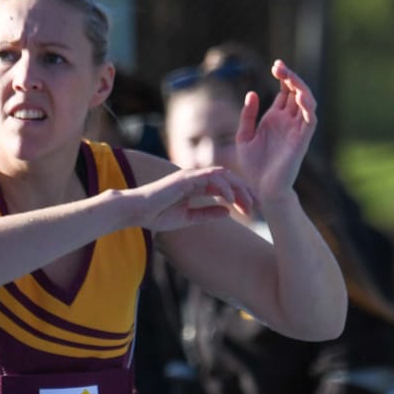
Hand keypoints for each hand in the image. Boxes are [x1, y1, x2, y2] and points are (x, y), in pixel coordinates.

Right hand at [120, 165, 258, 233]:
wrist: (136, 212)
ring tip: (248, 204)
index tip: (253, 209)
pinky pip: (210, 177)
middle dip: (245, 192)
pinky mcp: (186, 177)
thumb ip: (207, 214)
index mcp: (197, 187)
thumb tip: (228, 212)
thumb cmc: (156, 215)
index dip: (241, 196)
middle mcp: (196, 178)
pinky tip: (230, 200)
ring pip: (224, 175)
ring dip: (238, 189)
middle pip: (229, 179)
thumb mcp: (188, 218)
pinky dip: (223, 187)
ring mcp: (191, 176)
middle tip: (257, 206)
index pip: (225, 187)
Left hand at [233, 59, 318, 197]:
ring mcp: (297, 129)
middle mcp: (289, 121)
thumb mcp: (243, 136)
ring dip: (301, 88)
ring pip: (307, 102)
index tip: (275, 65)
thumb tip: (252, 93)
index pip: (285, 91)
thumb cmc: (252, 165)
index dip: (284, 77)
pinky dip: (308, 107)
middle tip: (279, 66)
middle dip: (291, 77)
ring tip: (290, 77)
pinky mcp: (302, 140)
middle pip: (296, 92)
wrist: (259, 188)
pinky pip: (310, 120)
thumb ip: (247, 116)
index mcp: (275, 118)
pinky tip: (300, 96)